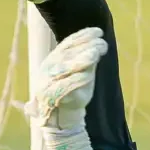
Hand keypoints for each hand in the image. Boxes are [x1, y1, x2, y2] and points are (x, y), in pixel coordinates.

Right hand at [26, 28, 107, 149]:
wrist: (61, 117)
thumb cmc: (72, 92)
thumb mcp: (78, 71)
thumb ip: (84, 58)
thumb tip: (98, 40)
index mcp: (51, 61)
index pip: (67, 44)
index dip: (82, 36)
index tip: (97, 31)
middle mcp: (48, 70)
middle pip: (69, 54)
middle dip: (87, 46)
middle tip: (102, 41)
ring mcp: (49, 83)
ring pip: (69, 67)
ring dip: (86, 57)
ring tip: (99, 50)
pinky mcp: (54, 96)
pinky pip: (69, 84)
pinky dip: (80, 78)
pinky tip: (90, 72)